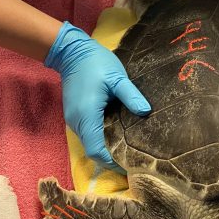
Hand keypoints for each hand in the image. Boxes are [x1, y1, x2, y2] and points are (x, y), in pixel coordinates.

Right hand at [45, 22, 150, 171]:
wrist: (72, 52)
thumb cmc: (96, 63)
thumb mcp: (117, 77)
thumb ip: (131, 96)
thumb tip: (146, 112)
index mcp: (87, 115)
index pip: (96, 150)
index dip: (111, 162)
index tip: (129, 166)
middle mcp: (77, 122)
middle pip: (92, 150)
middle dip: (111, 158)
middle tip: (133, 159)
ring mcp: (73, 119)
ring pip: (89, 143)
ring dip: (105, 148)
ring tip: (127, 149)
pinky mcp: (74, 115)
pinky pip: (87, 133)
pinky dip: (100, 138)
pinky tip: (116, 134)